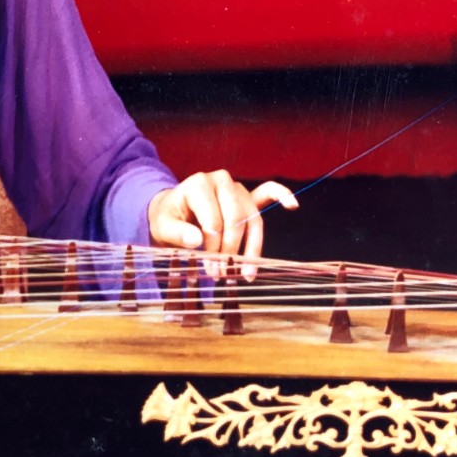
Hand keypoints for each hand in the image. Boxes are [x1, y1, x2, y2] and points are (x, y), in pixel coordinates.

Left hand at [148, 171, 298, 278]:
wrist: (171, 211)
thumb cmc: (169, 218)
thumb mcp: (163, 226)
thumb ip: (177, 233)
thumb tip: (197, 240)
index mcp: (200, 184)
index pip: (214, 220)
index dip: (213, 248)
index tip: (209, 270)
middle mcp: (222, 181)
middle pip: (236, 219)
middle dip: (231, 250)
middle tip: (223, 275)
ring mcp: (237, 188)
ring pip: (252, 218)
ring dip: (252, 248)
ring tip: (247, 274)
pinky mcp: (247, 196)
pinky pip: (267, 193)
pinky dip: (281, 195)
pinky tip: (292, 205)